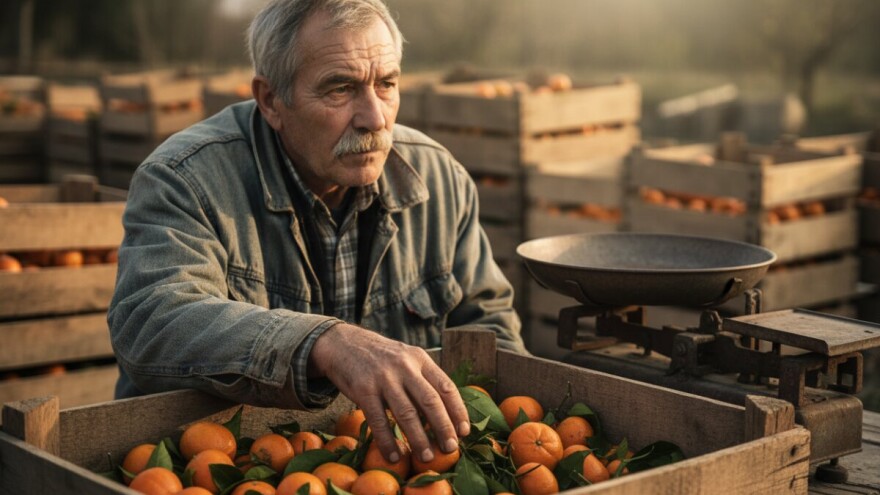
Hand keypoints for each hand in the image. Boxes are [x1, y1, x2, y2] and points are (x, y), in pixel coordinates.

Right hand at [309, 323, 469, 462]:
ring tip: (426, 457)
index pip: (446, 387)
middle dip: (443, 428)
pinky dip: (388, 441)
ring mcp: (384, 377)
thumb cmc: (381, 359)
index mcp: (420, 359)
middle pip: (431, 401)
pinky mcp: (363, 389)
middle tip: (451, 449)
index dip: (458, 411)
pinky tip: (395, 455)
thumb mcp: (406, 359)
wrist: (344, 343)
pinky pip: (378, 420)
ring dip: (419, 438)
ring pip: (407, 413)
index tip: (464, 432)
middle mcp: (405, 366)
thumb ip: (423, 380)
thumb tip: (445, 416)